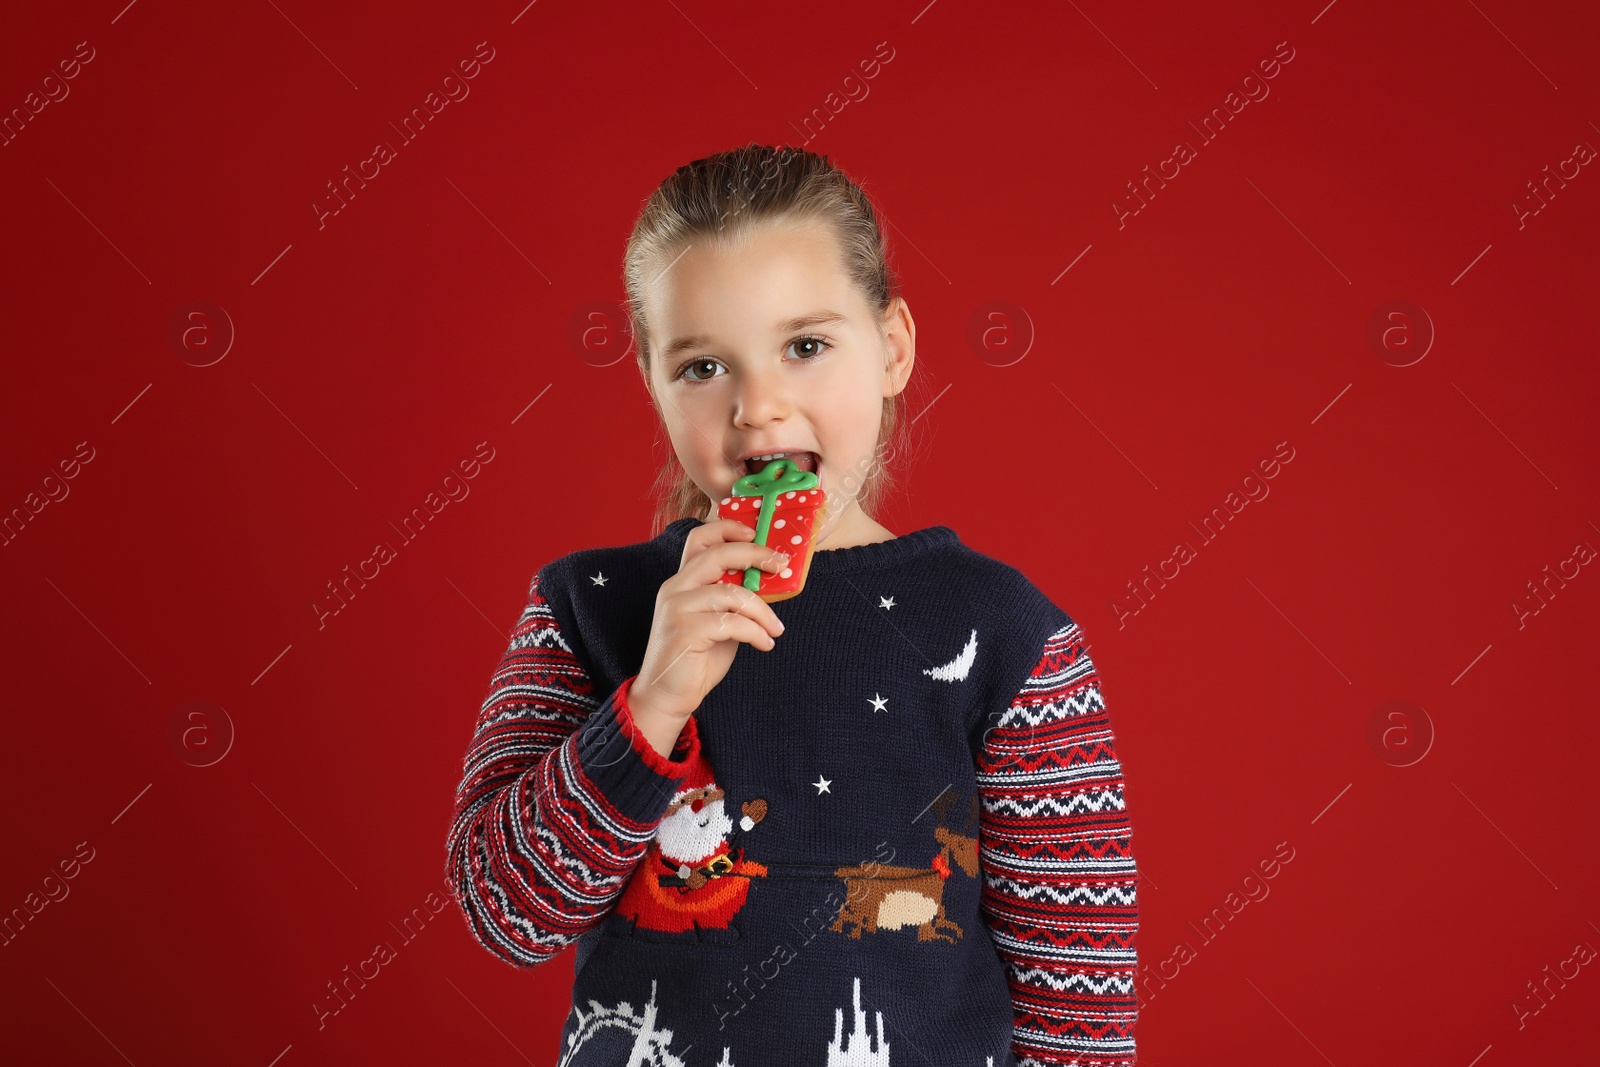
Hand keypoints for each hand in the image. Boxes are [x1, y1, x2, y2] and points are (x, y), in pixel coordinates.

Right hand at [629, 518, 788, 724]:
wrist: (667, 696)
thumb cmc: (695, 658)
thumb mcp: (719, 621)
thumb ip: (733, 599)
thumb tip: (768, 580)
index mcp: (682, 581)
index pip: (699, 539)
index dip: (727, 528)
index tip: (756, 532)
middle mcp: (675, 588)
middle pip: (717, 555)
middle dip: (754, 554)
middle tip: (780, 564)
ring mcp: (677, 608)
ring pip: (731, 593)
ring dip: (762, 611)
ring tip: (776, 628)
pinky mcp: (684, 631)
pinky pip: (732, 623)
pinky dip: (756, 633)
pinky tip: (765, 644)